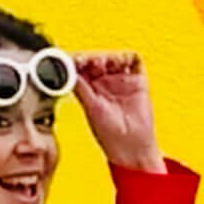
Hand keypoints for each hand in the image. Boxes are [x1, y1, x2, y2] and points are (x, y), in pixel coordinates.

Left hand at [71, 51, 164, 171]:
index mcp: (89, 88)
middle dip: (91, 57)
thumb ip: (80, 88)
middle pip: (96, 59)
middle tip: (86, 61)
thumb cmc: (110, 135)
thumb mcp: (91, 108)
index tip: (71, 59)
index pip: (81, 67)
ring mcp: (120, 80)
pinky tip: (120, 62)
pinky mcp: (137, 80)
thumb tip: (66, 72)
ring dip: (107, 56)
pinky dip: (127, 57)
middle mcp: (104, 82)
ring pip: (112, 57)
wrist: (132, 147)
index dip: (76, 61)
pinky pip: (133, 61)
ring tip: (102, 63)